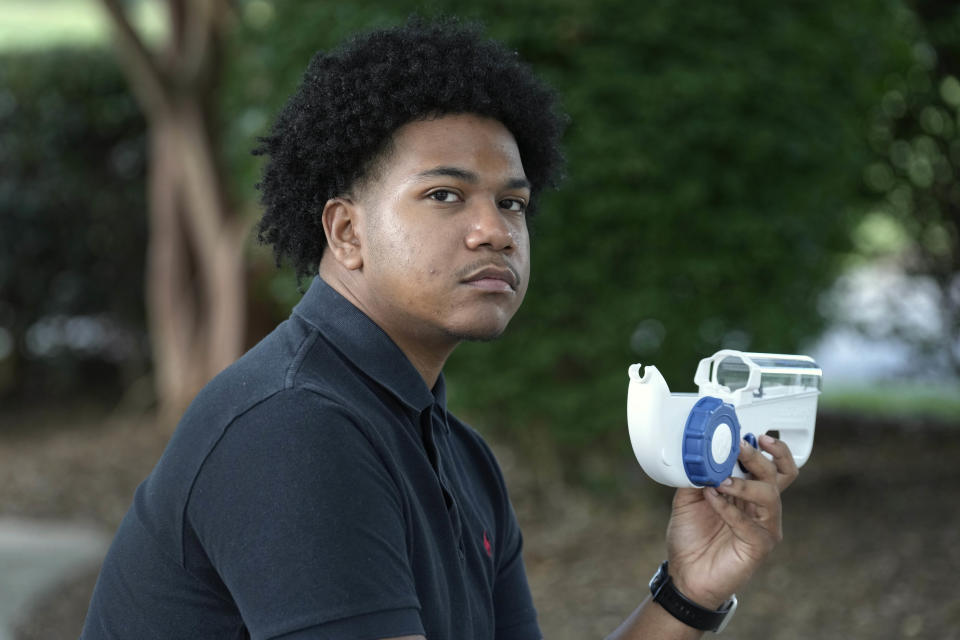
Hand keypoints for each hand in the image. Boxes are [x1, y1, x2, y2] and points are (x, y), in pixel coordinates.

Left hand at [664, 435, 798, 608]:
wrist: (685, 574)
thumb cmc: (692, 538)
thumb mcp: (688, 498)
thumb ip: (696, 475)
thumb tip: (697, 453)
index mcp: (749, 494)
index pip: (773, 467)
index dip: (770, 449)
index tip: (753, 433)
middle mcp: (761, 508)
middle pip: (776, 476)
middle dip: (758, 457)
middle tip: (740, 447)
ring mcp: (764, 527)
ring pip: (769, 496)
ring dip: (744, 484)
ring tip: (720, 480)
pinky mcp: (758, 546)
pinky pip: (749, 523)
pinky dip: (729, 508)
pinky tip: (712, 499)